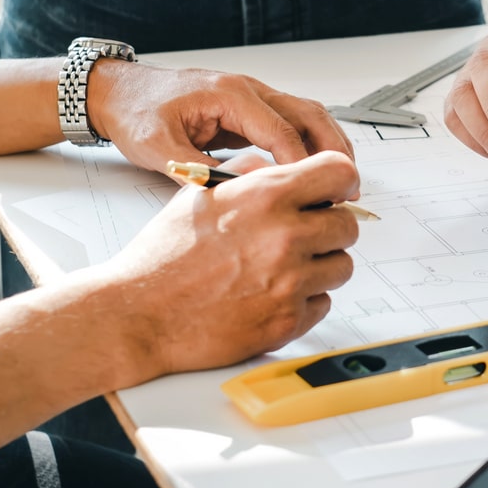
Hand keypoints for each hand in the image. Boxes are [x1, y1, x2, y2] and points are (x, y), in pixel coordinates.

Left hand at [88, 60, 353, 171]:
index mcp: (229, 94)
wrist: (120, 93)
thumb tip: (232, 195)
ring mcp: (252, 97)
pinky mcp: (249, 110)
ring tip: (341, 182)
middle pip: (309, 115)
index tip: (318, 194)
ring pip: (307, 116)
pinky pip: (291, 124)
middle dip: (334, 151)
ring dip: (329, 146)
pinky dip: (311, 145)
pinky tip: (315, 172)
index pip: (281, 130)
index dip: (303, 165)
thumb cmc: (136, 113)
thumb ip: (195, 171)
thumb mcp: (158, 147)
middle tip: (348, 187)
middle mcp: (248, 90)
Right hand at [99, 149, 359, 377]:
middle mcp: (284, 237)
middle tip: (301, 236)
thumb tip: (279, 165)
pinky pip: (323, 303)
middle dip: (328, 229)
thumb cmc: (163, 256)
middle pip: (348, 225)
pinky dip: (305, 301)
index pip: (340, 173)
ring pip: (341, 267)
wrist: (138, 313)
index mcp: (265, 196)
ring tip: (281, 268)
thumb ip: (248, 171)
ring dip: (320, 267)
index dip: (341, 182)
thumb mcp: (201, 192)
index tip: (336, 194)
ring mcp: (289, 282)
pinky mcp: (287, 321)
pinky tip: (271, 294)